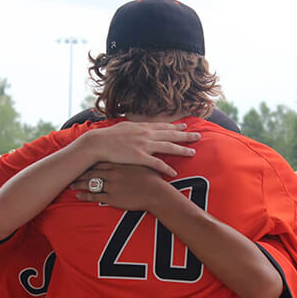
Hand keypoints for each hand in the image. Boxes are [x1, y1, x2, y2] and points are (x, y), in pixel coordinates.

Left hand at [71, 163, 170, 210]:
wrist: (156, 192)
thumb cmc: (152, 178)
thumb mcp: (143, 162)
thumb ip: (135, 157)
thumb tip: (133, 153)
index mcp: (118, 163)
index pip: (99, 160)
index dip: (89, 161)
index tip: (82, 160)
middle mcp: (111, 172)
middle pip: (91, 171)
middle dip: (80, 172)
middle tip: (72, 172)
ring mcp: (110, 185)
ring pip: (90, 183)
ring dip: (79, 184)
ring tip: (72, 184)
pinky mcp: (111, 197)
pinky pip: (94, 196)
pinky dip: (85, 196)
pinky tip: (79, 196)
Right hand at [83, 121, 199, 176]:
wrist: (98, 143)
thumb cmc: (108, 136)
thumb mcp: (124, 127)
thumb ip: (135, 128)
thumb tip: (140, 127)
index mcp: (142, 127)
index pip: (163, 126)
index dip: (176, 126)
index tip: (186, 125)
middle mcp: (146, 134)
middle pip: (171, 134)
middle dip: (186, 135)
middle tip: (198, 136)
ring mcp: (144, 145)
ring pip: (168, 147)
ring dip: (182, 149)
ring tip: (193, 153)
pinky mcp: (139, 157)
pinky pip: (156, 163)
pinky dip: (166, 167)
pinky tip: (174, 172)